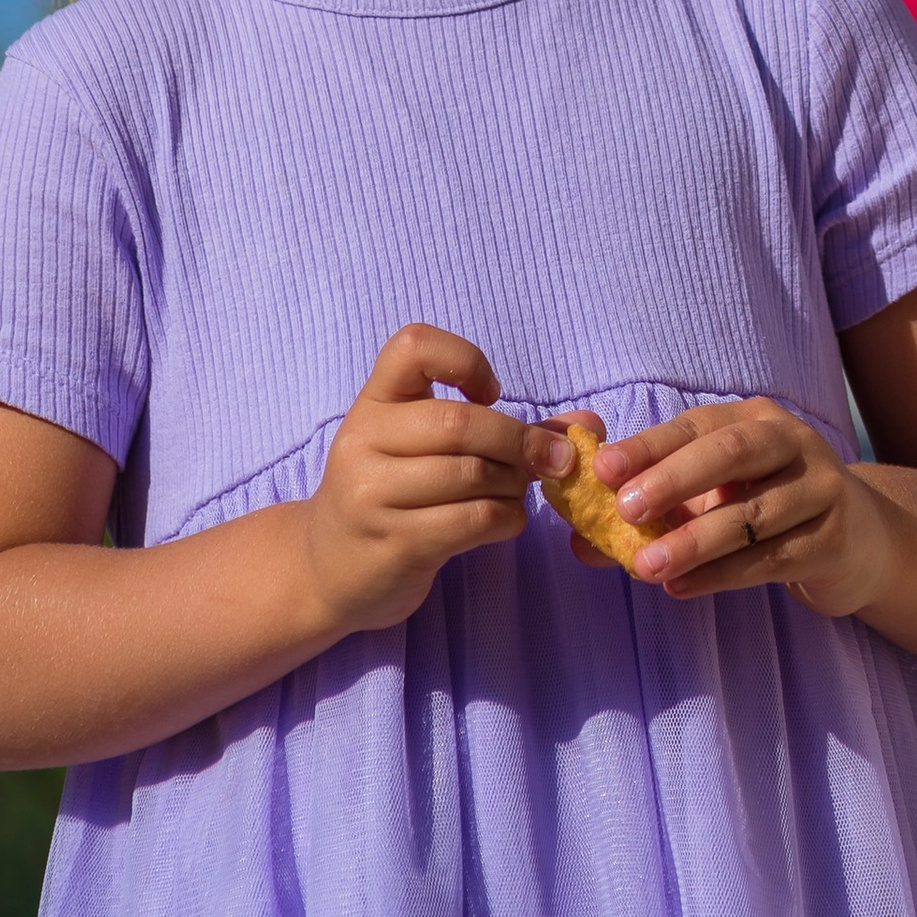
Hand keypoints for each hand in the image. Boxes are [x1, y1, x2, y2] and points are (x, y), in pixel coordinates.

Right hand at [298, 328, 559, 638]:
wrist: (326, 570)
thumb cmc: (393, 493)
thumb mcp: (428, 448)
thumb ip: (506, 427)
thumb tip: (590, 425)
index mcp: (374, 402)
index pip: (413, 346)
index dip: (464, 359)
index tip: (490, 393)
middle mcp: (363, 440)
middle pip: (460, 422)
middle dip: (520, 441)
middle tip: (552, 459)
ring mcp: (371, 495)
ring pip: (470, 475)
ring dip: (516, 484)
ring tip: (521, 490)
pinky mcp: (392, 544)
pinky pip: (470, 520)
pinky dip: (507, 517)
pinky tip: (507, 519)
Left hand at [578, 398, 898, 611]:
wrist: (859, 540)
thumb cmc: (769, 510)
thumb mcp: (715, 498)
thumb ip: (654, 513)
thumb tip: (578, 538)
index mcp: (757, 419)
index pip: (696, 425)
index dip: (649, 445)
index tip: (601, 469)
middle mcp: (792, 442)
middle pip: (732, 451)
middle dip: (673, 478)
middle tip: (623, 510)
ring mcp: (819, 488)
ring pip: (752, 513)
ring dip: (694, 541)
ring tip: (644, 567)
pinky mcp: (833, 539)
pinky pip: (772, 558)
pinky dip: (722, 575)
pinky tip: (682, 589)